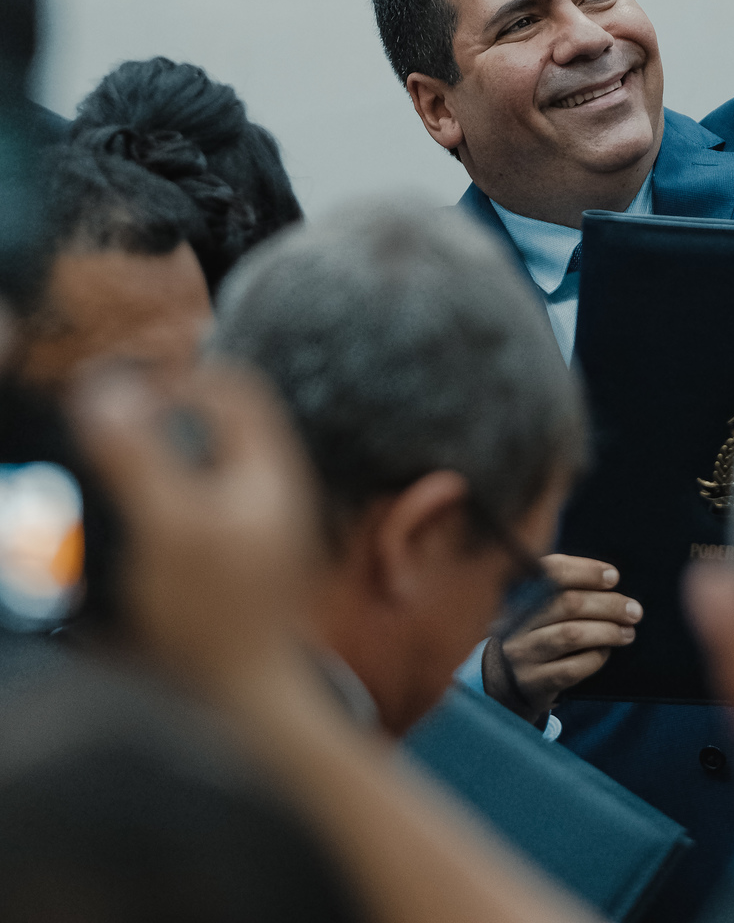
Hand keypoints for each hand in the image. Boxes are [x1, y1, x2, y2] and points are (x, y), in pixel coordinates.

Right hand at [70, 362, 319, 699]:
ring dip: (157, 469)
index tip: (126, 401)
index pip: (234, 388)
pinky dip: (159, 512)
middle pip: (216, 428)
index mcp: (271, 470)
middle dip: (161, 424)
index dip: (179, 381)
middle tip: (111, 437)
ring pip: (201, 473)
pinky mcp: (233, 571)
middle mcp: (271, 496)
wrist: (244, 709)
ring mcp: (255, 535)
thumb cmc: (214, 617)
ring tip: (113, 486)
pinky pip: (194, 516)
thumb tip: (104, 391)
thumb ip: (138, 455)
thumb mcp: (169, 524)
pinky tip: (131, 538)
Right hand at [485, 554, 641, 715]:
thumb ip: (567, 587)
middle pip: (568, 603)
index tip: (613, 576)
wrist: (508, 680)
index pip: (552, 571)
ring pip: (571, 635)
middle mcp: (518, 621)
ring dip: (607, 631)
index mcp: (522, 592)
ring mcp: (523, 652)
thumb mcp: (542, 606)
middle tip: (634, 610)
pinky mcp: (533, 682)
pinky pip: (571, 668)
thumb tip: (610, 578)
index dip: (586, 571)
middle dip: (607, 604)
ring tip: (628, 632)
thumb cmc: (538, 632)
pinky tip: (606, 652)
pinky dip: (595, 657)